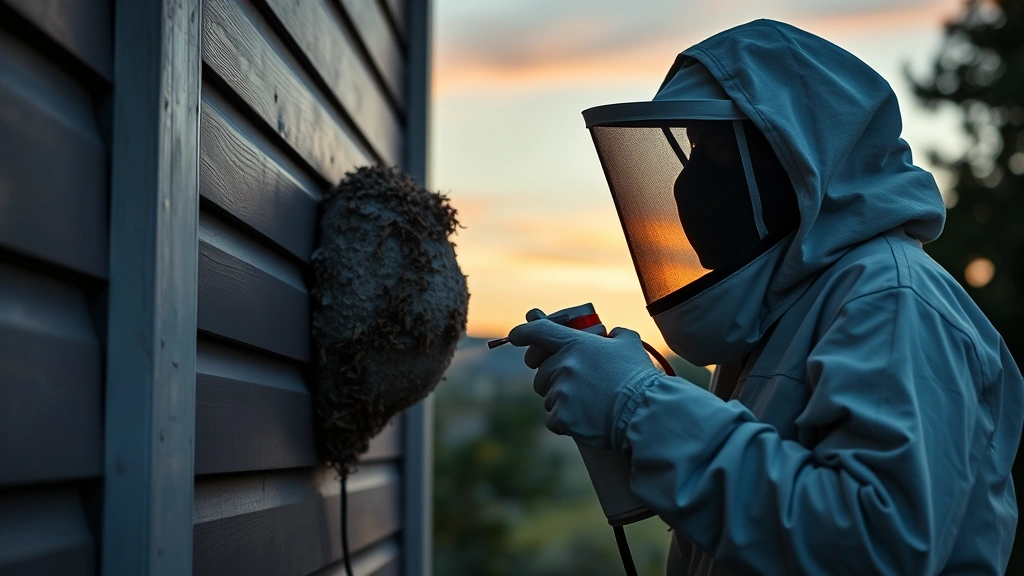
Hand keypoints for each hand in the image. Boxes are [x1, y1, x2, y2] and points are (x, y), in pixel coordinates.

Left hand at [507, 309, 661, 449]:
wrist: (644, 411)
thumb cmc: (639, 377)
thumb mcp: (629, 345)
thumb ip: (616, 335)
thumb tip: (613, 333)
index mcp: (575, 344)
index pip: (538, 331)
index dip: (523, 333)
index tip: (514, 336)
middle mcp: (563, 365)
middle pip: (541, 374)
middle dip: (553, 380)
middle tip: (575, 386)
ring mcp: (560, 391)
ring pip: (548, 398)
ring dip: (562, 402)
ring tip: (589, 405)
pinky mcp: (562, 416)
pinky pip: (552, 419)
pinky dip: (565, 422)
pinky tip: (585, 421)